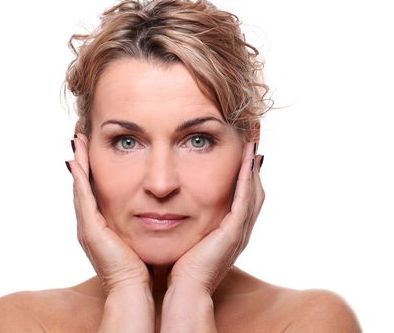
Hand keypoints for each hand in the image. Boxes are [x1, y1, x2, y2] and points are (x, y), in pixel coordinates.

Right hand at [66, 134, 150, 294]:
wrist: (134, 289)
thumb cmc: (142, 265)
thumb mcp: (144, 236)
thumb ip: (147, 221)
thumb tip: (162, 207)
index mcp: (103, 225)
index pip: (96, 191)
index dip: (94, 170)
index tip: (96, 148)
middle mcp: (91, 224)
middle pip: (85, 185)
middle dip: (83, 161)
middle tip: (81, 137)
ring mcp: (87, 226)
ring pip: (81, 186)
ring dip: (80, 162)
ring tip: (79, 140)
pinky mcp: (89, 228)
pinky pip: (83, 196)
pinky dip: (80, 176)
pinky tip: (79, 158)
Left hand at [167, 141, 264, 294]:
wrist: (184, 287)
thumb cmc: (182, 265)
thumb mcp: (190, 236)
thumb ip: (191, 221)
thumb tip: (178, 206)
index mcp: (231, 231)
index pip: (244, 198)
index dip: (245, 177)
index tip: (241, 156)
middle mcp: (240, 230)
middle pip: (255, 193)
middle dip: (253, 169)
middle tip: (251, 146)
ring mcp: (239, 231)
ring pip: (254, 194)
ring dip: (252, 169)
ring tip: (251, 148)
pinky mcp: (234, 233)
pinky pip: (244, 201)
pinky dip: (246, 181)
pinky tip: (245, 163)